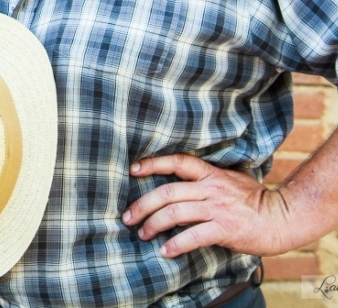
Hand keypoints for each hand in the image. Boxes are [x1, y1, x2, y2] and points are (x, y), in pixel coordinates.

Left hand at [122, 153, 298, 257]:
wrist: (283, 217)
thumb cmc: (253, 200)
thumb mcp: (228, 180)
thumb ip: (203, 182)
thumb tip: (175, 190)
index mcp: (211, 174)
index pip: (178, 161)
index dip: (153, 163)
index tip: (133, 170)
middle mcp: (211, 188)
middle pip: (167, 191)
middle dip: (143, 205)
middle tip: (128, 217)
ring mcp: (217, 208)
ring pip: (175, 213)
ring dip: (154, 225)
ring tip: (143, 234)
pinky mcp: (225, 229)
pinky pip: (193, 236)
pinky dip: (176, 244)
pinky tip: (165, 251)